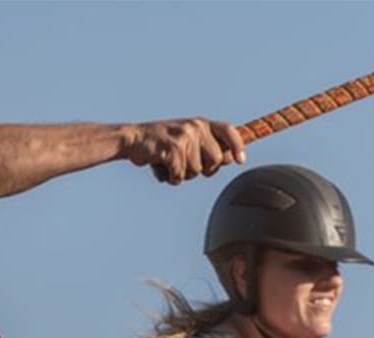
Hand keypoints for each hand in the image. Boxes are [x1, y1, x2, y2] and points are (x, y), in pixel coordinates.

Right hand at [125, 118, 245, 183]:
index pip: (229, 131)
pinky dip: (170, 177)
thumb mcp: (187, 139)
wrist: (133, 139)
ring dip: (182, 174)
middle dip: (203, 169)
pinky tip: (161, 167)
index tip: (241, 160)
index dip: (238, 146)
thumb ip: (207, 146)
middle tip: (185, 165)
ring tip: (169, 163)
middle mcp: (195, 127)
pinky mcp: (172, 150)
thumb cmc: (161, 144)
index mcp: (200, 123)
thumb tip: (230, 158)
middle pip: (215, 160)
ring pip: (196, 171)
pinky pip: (180, 175)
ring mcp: (184, 137)